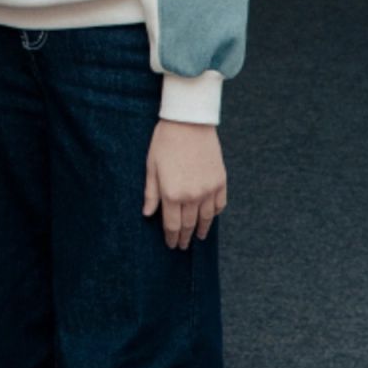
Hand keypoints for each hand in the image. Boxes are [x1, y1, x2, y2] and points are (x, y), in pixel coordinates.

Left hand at [142, 120, 226, 249]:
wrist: (188, 121)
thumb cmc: (165, 142)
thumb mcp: (151, 166)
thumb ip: (151, 193)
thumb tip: (148, 215)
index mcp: (172, 193)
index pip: (172, 225)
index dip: (172, 237)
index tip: (171, 244)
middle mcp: (192, 196)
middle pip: (189, 224)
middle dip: (185, 237)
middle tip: (183, 246)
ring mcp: (209, 189)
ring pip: (206, 218)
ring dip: (201, 230)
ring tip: (198, 237)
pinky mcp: (220, 181)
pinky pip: (220, 205)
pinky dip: (215, 213)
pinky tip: (210, 217)